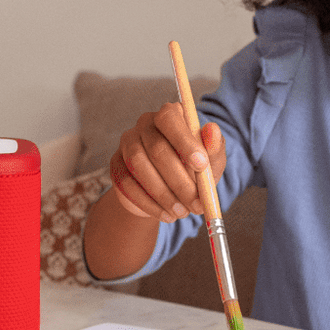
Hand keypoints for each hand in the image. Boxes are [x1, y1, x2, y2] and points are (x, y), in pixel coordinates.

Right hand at [109, 102, 225, 220]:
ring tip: (182, 212)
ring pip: (139, 166)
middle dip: (179, 180)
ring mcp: (127, 143)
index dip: (185, 141)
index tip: (202, 166)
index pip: (170, 118)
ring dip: (163, 194)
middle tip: (196, 203)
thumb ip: (214, 147)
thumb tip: (213, 130)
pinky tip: (166, 214)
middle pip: (156, 148)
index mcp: (169, 115)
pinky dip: (148, 203)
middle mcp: (145, 124)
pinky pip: (127, 183)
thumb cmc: (193, 170)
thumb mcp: (211, 161)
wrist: (170, 191)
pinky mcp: (116, 165)